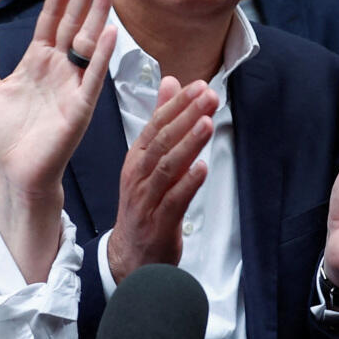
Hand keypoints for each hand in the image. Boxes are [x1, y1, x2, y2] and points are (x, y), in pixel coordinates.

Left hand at [0, 0, 116, 205]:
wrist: (12, 175)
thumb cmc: (1, 139)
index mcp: (36, 63)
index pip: (50, 19)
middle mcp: (58, 70)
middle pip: (73, 22)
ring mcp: (71, 87)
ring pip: (87, 43)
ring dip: (99, 15)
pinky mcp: (79, 109)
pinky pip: (92, 77)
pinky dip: (101, 55)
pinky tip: (110, 31)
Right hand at [107, 76, 220, 281]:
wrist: (130, 255)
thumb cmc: (144, 203)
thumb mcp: (149, 159)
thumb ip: (161, 121)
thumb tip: (171, 83)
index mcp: (137, 158)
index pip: (156, 124)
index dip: (178, 104)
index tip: (199, 87)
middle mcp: (138, 175)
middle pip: (161, 140)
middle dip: (186, 116)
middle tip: (208, 97)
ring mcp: (147, 199)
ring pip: (166, 167)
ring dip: (188, 144)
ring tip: (206, 124)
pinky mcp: (158, 222)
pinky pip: (173, 200)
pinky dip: (188, 184)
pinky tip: (202, 169)